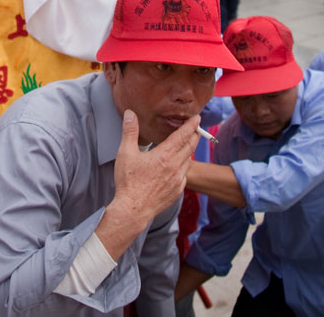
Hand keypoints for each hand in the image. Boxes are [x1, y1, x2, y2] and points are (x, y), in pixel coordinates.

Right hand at [112, 110, 198, 226]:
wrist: (133, 209)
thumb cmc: (129, 182)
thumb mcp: (126, 153)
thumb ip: (129, 131)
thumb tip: (130, 114)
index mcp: (164, 155)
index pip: (182, 135)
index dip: (191, 125)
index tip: (197, 118)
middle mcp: (175, 166)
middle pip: (190, 147)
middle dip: (194, 136)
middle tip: (196, 128)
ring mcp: (178, 180)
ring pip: (188, 161)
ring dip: (188, 151)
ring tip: (186, 146)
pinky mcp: (177, 191)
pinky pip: (184, 175)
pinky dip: (183, 168)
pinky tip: (177, 167)